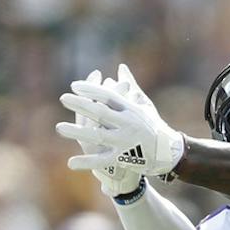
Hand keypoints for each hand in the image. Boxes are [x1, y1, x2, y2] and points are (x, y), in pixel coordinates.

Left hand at [58, 62, 183, 184]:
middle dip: (81, 105)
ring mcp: (126, 142)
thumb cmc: (154, 125)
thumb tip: (121, 67)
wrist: (170, 152)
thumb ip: (130, 85)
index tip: (74, 85)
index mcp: (132, 109)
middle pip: (101, 113)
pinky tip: (71, 162)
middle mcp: (129, 124)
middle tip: (63, 99)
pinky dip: (87, 162)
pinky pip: (103, 161)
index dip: (91, 90)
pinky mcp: (125, 159)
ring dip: (77, 131)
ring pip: (98, 135)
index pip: (109, 96)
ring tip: (59, 128)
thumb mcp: (144, 104)